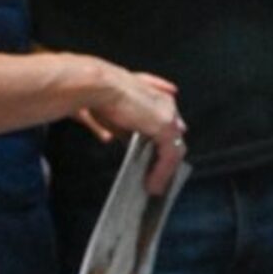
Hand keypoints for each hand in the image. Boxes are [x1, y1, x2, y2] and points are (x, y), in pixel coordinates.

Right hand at [74, 66, 184, 186]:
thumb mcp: (113, 115)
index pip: (168, 124)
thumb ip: (122, 128)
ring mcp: (169, 116)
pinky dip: (162, 173)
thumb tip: (115, 140)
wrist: (97, 86)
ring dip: (165, 171)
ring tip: (154, 187)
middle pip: (175, 138)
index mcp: (157, 95)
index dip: (163, 143)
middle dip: (168, 160)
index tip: (157, 161)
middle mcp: (167, 104)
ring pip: (174, 150)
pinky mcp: (166, 128)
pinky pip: (169, 157)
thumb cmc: (97, 95)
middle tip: (159, 179)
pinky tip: (153, 185)